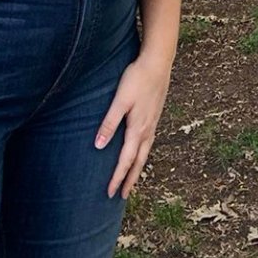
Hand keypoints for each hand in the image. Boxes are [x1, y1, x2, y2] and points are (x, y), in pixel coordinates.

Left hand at [96, 52, 171, 198]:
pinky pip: (149, 141)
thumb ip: (109, 123)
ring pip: (145, 152)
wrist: (158, 62)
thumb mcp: (120, 100)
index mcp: (138, 129)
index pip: (126, 160)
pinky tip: (141, 150)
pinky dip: (143, 153)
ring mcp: (153, 122)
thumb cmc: (137, 78)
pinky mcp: (155, 114)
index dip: (117, 178)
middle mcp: (147, 129)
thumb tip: (98, 146)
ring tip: (132, 179)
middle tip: (123, 195)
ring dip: (138, 168)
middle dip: (130, 179)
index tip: (109, 193)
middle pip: (139, 161)